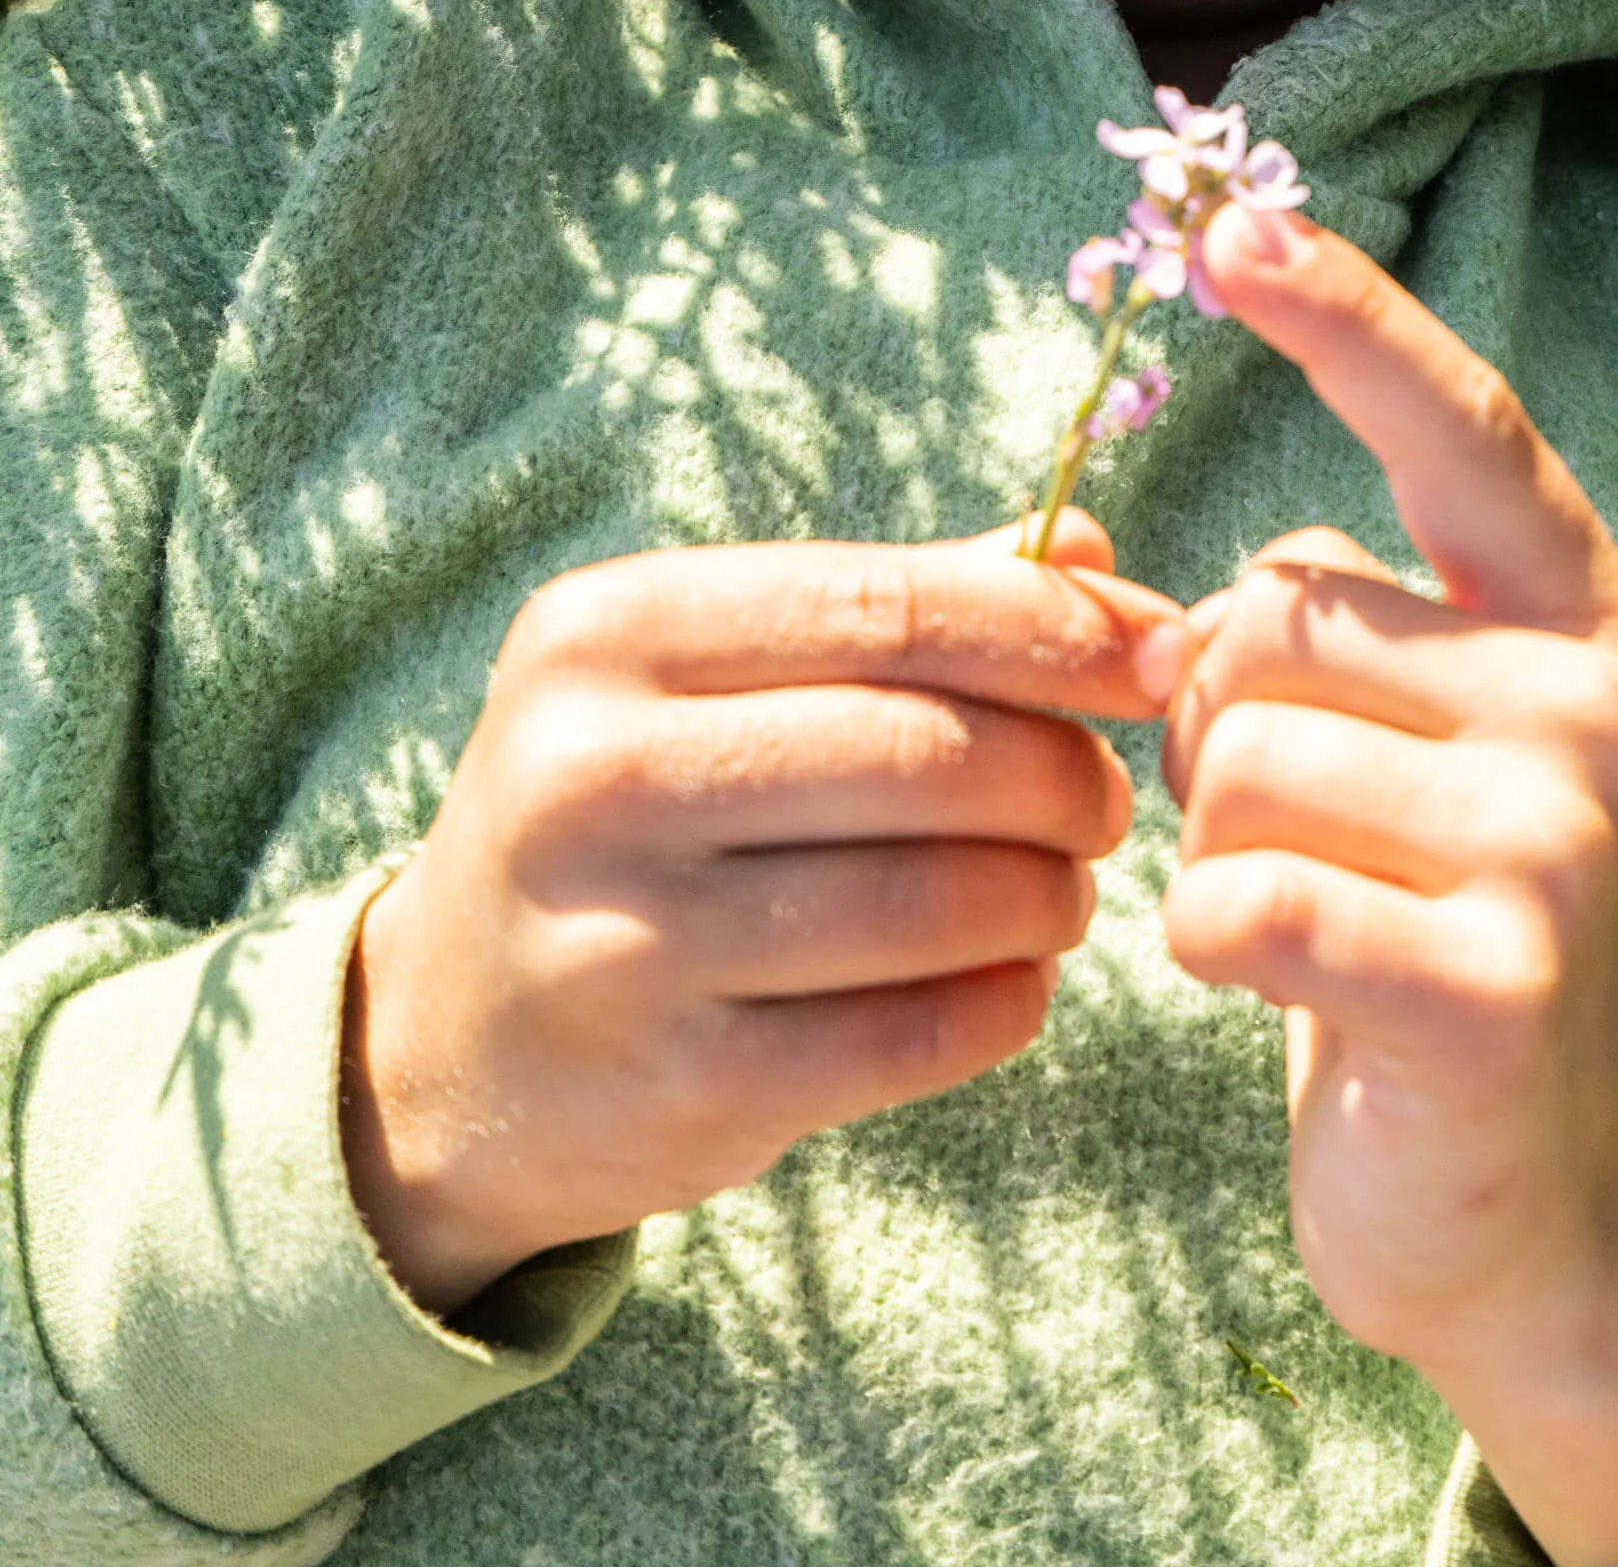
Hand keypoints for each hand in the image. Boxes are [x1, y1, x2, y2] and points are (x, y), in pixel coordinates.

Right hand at [343, 511, 1181, 1319]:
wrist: (442, 1042)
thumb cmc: (632, 814)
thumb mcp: (704, 675)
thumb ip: (896, 606)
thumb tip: (1095, 548)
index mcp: (608, 631)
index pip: (886, 604)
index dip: (1054, 628)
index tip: (1159, 652)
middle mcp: (595, 773)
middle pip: (925, 753)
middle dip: (1063, 774)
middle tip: (1105, 798)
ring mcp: (625, 940)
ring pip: (931, 900)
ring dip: (1048, 894)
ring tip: (1063, 889)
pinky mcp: (675, 1086)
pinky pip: (910, 1037)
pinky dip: (1003, 1002)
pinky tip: (1014, 980)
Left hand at [1155, 205, 1617, 1566]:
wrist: (1529, 1202)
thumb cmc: (1419, 925)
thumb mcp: (1396, 743)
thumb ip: (1305, 627)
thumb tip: (1109, 584)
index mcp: (1581, 613)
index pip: (1456, 422)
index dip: (1344, 317)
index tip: (1235, 225)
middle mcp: (1592, 702)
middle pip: (1271, 619)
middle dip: (1225, 722)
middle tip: (1315, 830)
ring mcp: (1557, 845)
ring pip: (1235, 759)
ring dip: (1219, 842)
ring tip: (1320, 915)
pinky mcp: (1487, 986)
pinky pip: (1236, 894)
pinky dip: (1216, 944)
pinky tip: (1292, 985)